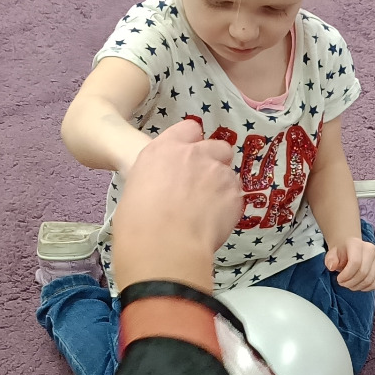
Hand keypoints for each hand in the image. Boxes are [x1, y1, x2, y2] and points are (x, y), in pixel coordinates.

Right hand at [111, 119, 241, 288]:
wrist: (163, 245)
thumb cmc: (138, 222)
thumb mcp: (137, 188)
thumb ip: (158, 178)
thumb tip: (165, 189)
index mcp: (164, 149)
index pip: (189, 129)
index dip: (193, 143)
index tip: (189, 159)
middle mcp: (194, 154)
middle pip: (218, 146)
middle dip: (215, 161)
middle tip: (205, 184)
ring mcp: (218, 172)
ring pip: (230, 173)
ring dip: (223, 186)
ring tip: (210, 210)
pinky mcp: (235, 193)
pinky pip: (237, 195)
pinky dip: (230, 206)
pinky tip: (216, 222)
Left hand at [324, 237, 374, 290]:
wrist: (350, 250)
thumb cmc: (340, 253)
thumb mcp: (332, 254)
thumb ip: (330, 260)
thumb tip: (332, 266)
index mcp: (357, 244)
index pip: (355, 262)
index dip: (346, 275)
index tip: (339, 279)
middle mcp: (371, 249)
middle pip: (363, 272)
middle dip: (351, 282)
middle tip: (342, 283)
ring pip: (370, 279)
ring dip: (357, 286)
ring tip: (349, 285)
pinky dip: (366, 288)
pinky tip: (358, 286)